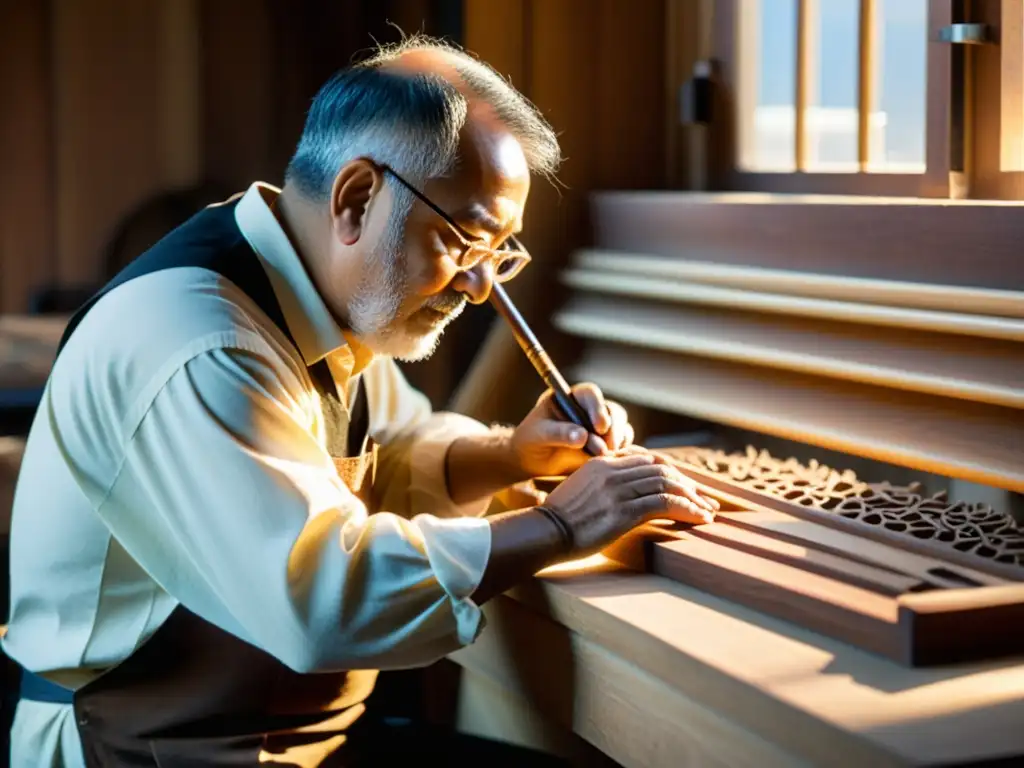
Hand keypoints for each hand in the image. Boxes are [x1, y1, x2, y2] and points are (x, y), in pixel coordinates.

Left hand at [510, 383, 633, 477]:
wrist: (531, 462)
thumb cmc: (530, 440)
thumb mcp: (539, 434)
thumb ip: (559, 433)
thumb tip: (583, 437)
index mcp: (572, 397)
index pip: (590, 394)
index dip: (598, 408)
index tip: (599, 427)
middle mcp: (590, 410)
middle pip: (613, 411)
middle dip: (614, 429)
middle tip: (608, 448)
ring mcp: (600, 428)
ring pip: (621, 428)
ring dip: (618, 443)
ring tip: (606, 459)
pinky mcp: (605, 446)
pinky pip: (621, 447)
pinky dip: (621, 455)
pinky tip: (611, 465)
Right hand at [541, 452, 719, 554]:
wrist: (545, 531)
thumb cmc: (559, 519)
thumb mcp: (581, 491)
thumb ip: (603, 485)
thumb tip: (624, 496)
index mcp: (602, 462)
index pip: (647, 460)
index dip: (671, 472)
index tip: (686, 486)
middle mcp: (613, 471)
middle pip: (662, 470)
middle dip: (688, 485)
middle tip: (704, 500)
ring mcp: (619, 489)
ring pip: (668, 485)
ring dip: (693, 498)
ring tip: (708, 511)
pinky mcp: (624, 510)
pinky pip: (666, 504)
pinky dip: (689, 509)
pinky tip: (701, 519)